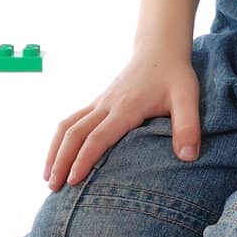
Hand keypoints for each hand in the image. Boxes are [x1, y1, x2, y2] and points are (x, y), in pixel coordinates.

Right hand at [43, 51, 200, 190]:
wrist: (159, 49)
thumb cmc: (174, 75)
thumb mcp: (188, 97)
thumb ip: (188, 126)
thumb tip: (188, 158)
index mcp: (126, 107)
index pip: (98, 136)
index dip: (84, 159)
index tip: (73, 181)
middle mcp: (106, 105)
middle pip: (75, 133)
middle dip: (61, 160)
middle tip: (53, 187)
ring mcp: (100, 103)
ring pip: (68, 125)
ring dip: (55, 150)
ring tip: (47, 177)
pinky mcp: (98, 103)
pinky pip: (72, 120)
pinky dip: (60, 140)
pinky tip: (58, 156)